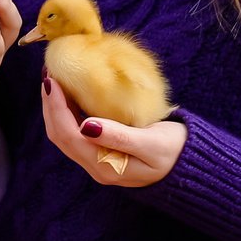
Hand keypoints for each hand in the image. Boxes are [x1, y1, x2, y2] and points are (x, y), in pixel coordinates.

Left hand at [40, 73, 184, 186]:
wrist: (191, 166)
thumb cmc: (176, 151)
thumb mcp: (152, 143)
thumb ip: (119, 136)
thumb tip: (86, 125)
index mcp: (105, 165)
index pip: (68, 135)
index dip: (56, 107)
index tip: (52, 80)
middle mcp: (96, 166)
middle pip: (60, 135)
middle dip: (50, 105)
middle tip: (49, 74)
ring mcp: (97, 161)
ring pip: (65, 134)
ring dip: (56, 108)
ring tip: (55, 81)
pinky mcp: (102, 153)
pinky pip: (76, 132)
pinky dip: (68, 112)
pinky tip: (70, 95)